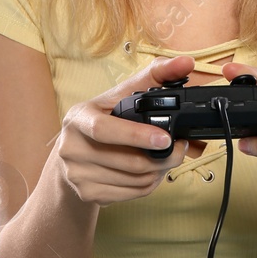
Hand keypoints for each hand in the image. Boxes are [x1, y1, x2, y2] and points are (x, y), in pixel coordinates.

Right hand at [52, 55, 205, 206]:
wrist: (71, 156)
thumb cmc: (101, 120)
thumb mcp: (118, 95)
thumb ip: (153, 76)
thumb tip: (185, 63)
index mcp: (78, 118)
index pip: (104, 129)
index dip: (136, 135)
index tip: (165, 138)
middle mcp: (72, 148)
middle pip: (129, 162)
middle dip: (164, 158)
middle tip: (181, 148)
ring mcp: (78, 174)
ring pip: (135, 180)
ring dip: (160, 171)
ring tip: (165, 158)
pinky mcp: (88, 194)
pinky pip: (132, 193)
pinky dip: (150, 184)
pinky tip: (151, 171)